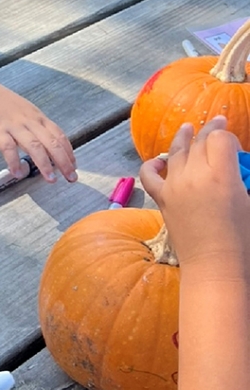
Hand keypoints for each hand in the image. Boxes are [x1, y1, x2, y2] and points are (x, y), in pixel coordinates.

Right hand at [0, 80, 76, 181]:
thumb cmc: (0, 103)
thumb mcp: (24, 110)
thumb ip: (35, 126)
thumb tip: (47, 145)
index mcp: (37, 117)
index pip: (58, 135)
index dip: (68, 152)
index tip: (73, 166)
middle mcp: (29, 121)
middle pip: (51, 142)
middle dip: (63, 162)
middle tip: (71, 178)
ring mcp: (13, 125)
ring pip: (34, 146)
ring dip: (44, 164)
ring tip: (51, 179)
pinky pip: (8, 148)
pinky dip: (14, 161)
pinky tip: (17, 173)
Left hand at [139, 118, 249, 271]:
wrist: (215, 266)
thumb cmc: (242, 238)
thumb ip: (242, 178)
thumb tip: (236, 167)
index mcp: (221, 175)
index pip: (219, 138)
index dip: (228, 135)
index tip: (234, 143)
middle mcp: (194, 175)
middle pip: (199, 142)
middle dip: (210, 131)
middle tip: (217, 123)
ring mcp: (174, 186)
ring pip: (176, 152)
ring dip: (183, 137)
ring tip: (187, 128)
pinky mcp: (161, 199)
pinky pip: (149, 176)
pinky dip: (152, 165)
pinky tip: (159, 161)